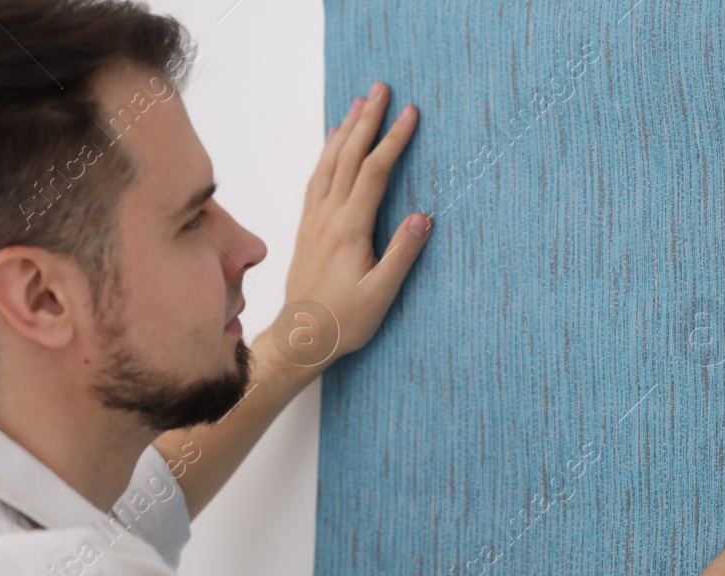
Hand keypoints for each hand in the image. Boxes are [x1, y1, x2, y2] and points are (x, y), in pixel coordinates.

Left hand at [274, 82, 431, 368]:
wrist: (301, 337)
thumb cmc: (344, 321)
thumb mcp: (381, 295)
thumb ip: (402, 255)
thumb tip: (423, 218)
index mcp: (350, 229)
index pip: (374, 172)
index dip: (393, 140)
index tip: (411, 114)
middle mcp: (328, 217)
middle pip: (349, 156)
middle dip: (367, 120)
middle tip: (382, 89)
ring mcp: (315, 219)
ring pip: (330, 163)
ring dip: (345, 129)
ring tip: (359, 103)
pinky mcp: (308, 227)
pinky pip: (317, 179)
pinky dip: (326, 153)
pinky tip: (333, 141)